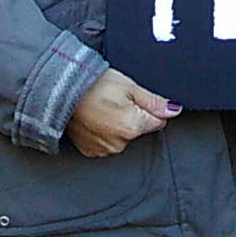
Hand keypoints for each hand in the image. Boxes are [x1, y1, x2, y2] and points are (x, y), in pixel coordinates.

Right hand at [67, 69, 181, 157]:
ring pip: (123, 137)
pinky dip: (104, 132)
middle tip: (116, 100)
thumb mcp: (129, 86)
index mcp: (133, 127)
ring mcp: (104, 150)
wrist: (61, 92)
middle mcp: (120, 144)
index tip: (135, 98)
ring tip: (103, 108)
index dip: (149, 108)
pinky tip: (95, 118)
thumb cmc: (94, 85)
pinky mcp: (91, 151)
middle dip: (134, 116)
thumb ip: (154, 102)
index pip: (158, 121)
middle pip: (140, 130)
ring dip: (118, 125)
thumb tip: (174, 110)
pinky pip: (107, 142)